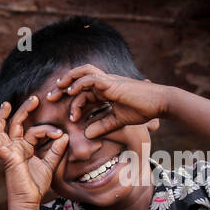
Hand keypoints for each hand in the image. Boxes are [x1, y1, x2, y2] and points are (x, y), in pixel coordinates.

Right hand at [0, 96, 68, 208]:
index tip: (60, 134)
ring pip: (4, 129)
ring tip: (6, 104)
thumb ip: (56, 150)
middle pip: (17, 124)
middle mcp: (15, 148)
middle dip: (25, 110)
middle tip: (35, 98)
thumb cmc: (36, 185)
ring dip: (3, 116)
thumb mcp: (50, 164)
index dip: (48, 130)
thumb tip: (64, 136)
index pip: (35, 131)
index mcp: (25, 148)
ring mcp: (9, 152)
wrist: (29, 200)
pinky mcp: (6, 157)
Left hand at [44, 64, 168, 138]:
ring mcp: (108, 81)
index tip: (69, 118)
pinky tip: (71, 91)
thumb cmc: (142, 110)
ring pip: (83, 73)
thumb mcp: (117, 121)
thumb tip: (86, 135)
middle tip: (50, 97)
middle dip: (63, 87)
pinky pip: (91, 78)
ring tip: (58, 89)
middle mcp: (105, 83)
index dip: (73, 103)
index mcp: (105, 91)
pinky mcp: (112, 82)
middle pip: (79, 79)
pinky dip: (79, 83)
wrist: (160, 103)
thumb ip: (102, 126)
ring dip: (68, 79)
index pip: (84, 93)